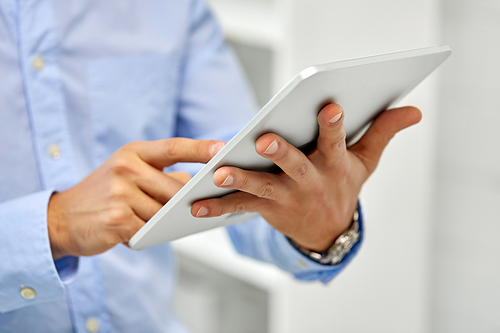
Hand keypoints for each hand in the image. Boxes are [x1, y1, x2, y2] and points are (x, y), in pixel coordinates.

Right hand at [48, 138, 224, 259]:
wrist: (61, 218)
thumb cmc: (104, 195)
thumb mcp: (128, 173)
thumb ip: (161, 176)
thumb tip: (194, 183)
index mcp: (133, 153)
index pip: (174, 147)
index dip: (201, 148)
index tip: (224, 149)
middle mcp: (126, 168)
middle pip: (175, 188)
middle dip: (186, 202)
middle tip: (199, 207)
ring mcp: (120, 193)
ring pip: (164, 213)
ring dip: (162, 222)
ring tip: (148, 221)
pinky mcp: (117, 219)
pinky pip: (149, 230)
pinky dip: (147, 234)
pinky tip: (133, 232)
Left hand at [191, 103, 421, 251]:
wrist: (329, 231)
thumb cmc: (344, 186)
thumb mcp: (365, 161)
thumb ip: (383, 131)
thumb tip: (414, 110)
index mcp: (334, 164)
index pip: (336, 141)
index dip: (334, 126)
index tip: (331, 107)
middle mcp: (310, 181)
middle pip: (296, 165)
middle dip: (281, 153)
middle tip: (264, 139)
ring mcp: (287, 197)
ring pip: (263, 188)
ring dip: (241, 181)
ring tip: (218, 174)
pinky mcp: (268, 210)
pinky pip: (241, 207)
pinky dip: (219, 206)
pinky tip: (197, 205)